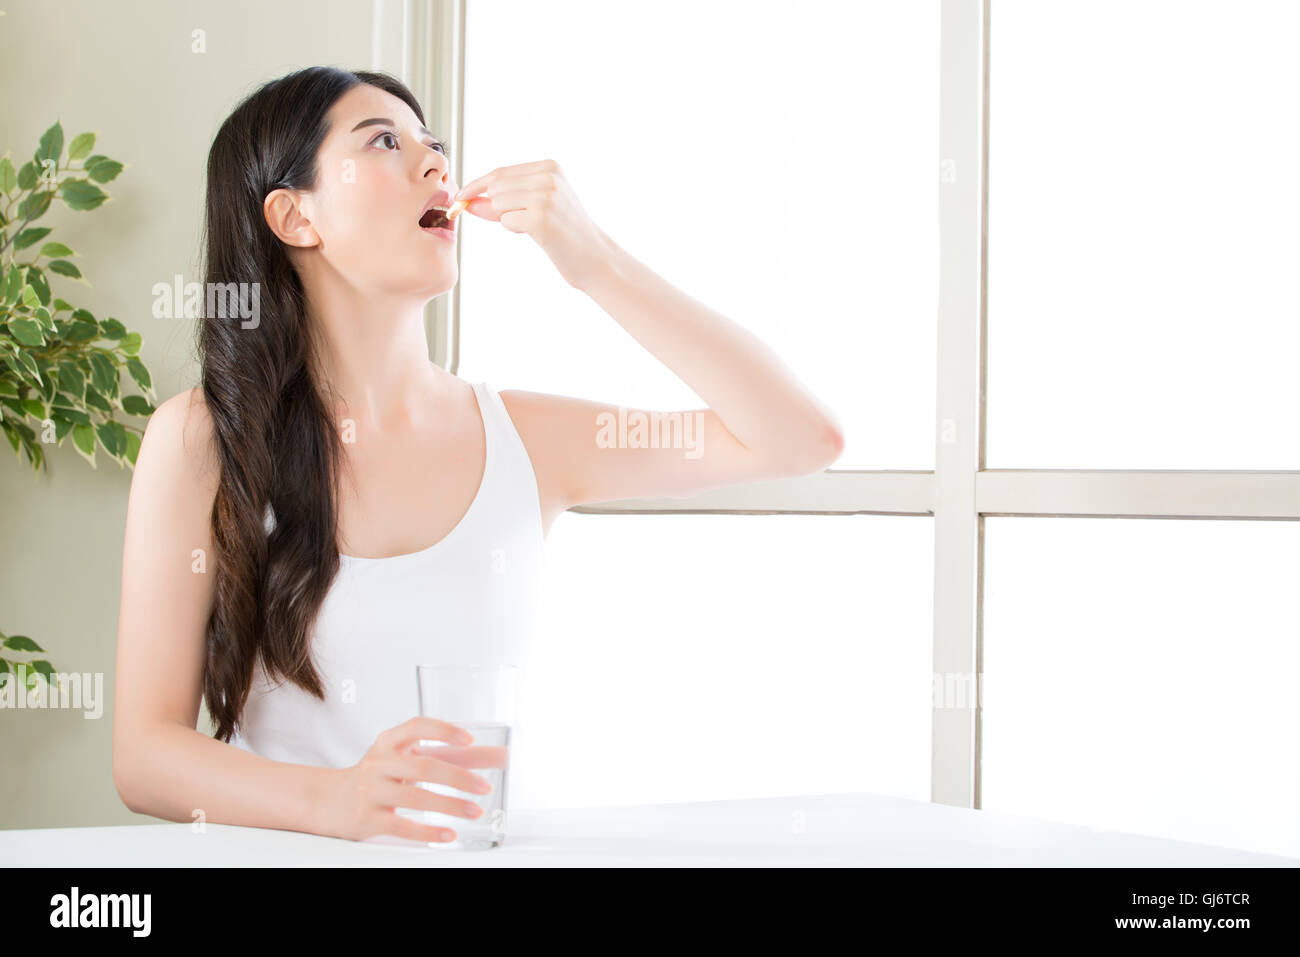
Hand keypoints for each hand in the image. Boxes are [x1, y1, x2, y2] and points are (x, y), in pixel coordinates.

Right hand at [311, 716, 494, 843]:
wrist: (331, 801)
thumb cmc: (382, 775)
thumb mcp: (409, 758)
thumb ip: (453, 755)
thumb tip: (501, 755)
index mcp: (389, 741)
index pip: (417, 726)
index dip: (443, 731)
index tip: (470, 740)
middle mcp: (378, 762)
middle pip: (423, 766)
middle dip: (458, 777)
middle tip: (484, 787)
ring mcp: (371, 791)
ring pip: (416, 797)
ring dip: (450, 805)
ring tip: (475, 811)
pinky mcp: (368, 819)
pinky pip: (403, 826)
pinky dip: (428, 832)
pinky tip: (449, 834)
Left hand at [455, 159, 613, 290]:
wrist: (595, 258)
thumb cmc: (565, 235)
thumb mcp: (536, 208)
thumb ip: (504, 200)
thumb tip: (469, 200)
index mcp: (549, 167)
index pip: (501, 172)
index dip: (477, 186)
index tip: (460, 197)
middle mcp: (548, 176)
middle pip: (496, 187)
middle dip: (496, 207)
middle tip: (521, 223)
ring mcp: (545, 195)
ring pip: (498, 203)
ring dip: (508, 219)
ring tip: (535, 227)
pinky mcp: (541, 217)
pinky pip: (506, 221)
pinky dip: (515, 230)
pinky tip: (539, 235)